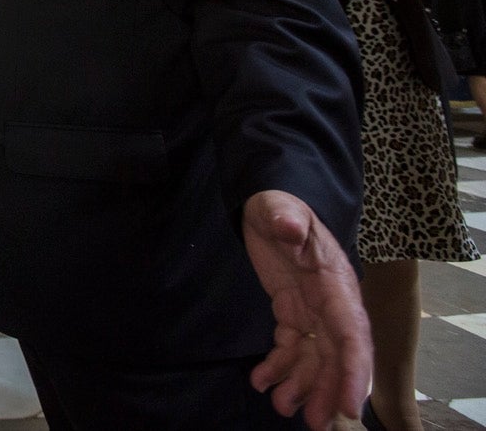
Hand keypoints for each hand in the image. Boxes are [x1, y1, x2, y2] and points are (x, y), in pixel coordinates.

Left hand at [243, 190, 370, 430]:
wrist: (269, 204)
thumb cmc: (278, 205)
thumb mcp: (280, 207)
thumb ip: (286, 217)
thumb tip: (289, 226)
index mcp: (335, 283)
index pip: (351, 332)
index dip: (353, 369)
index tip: (350, 403)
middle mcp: (330, 303)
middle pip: (336, 355)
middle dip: (327, 389)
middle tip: (314, 422)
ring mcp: (312, 310)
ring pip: (315, 357)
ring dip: (303, 385)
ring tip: (281, 406)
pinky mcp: (292, 312)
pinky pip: (291, 347)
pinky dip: (279, 367)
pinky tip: (260, 380)